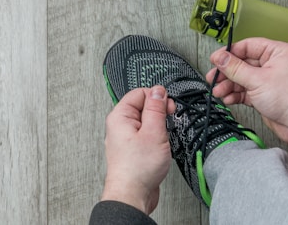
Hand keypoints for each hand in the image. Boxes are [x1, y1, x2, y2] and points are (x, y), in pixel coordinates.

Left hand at [101, 86, 175, 214]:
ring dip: (158, 128)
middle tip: (167, 123)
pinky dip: (156, 139)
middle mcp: (120, 126)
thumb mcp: (153, 132)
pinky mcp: (133, 150)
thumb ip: (156, 109)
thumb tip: (158, 91)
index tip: (168, 107)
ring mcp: (126, 138)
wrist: (132, 196)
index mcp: (120, 116)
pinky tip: (159, 149)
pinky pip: (146, 136)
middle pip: (143, 107)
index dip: (156, 97)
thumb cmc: (138, 168)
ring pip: (146, 122)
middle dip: (159, 113)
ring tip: (161, 140)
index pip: (139, 93)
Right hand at [206, 38, 287, 160]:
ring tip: (218, 92)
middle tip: (213, 78)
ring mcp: (267, 80)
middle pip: (242, 63)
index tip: (215, 60)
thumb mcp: (257, 80)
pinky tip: (228, 98)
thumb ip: (235, 68)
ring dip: (229, 86)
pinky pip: (245, 91)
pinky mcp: (264, 95)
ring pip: (241, 78)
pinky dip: (236, 95)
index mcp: (276, 52)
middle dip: (226, 73)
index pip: (247, 46)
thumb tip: (220, 57)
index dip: (229, 53)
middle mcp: (272, 64)